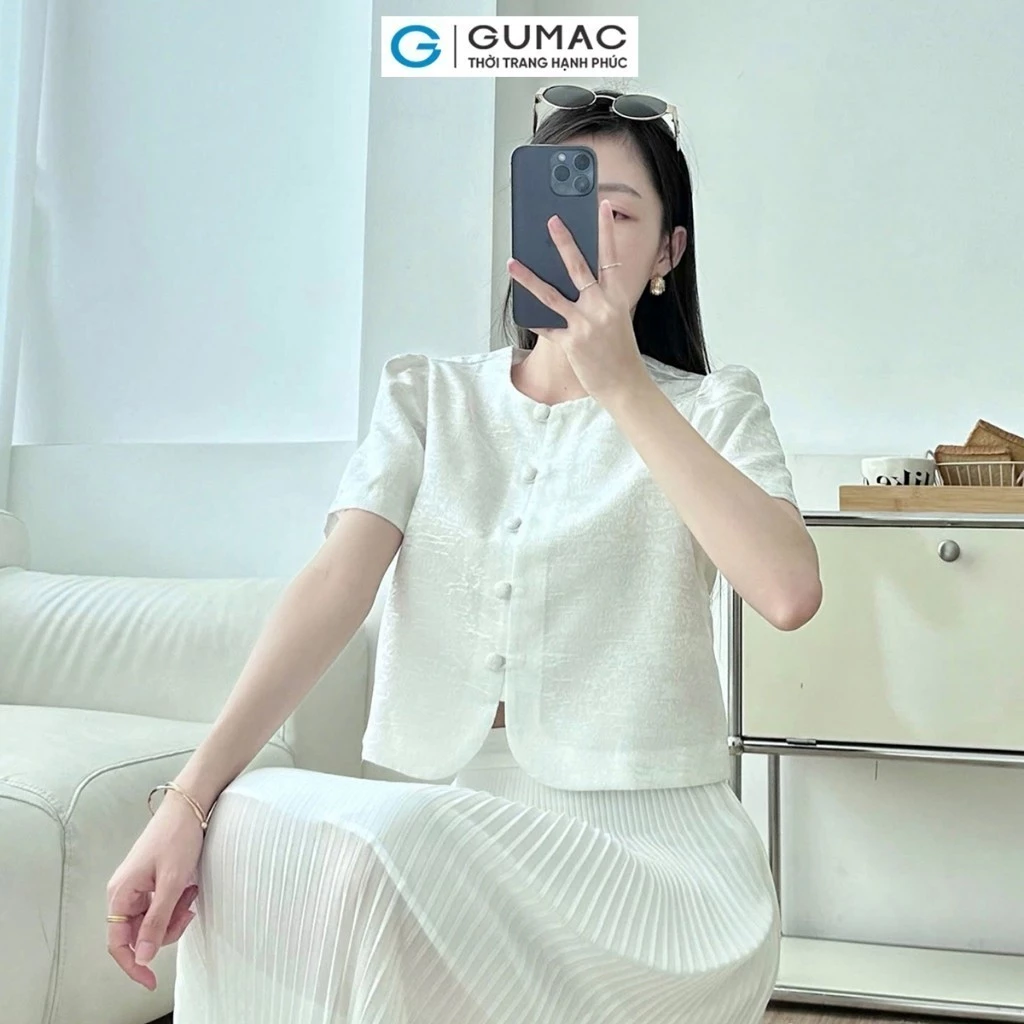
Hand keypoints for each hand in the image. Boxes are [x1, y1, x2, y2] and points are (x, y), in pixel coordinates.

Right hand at [105, 794, 205, 990]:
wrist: (189, 806)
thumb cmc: (178, 838)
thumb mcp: (172, 883)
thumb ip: (156, 921)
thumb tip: (141, 956)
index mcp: (121, 894)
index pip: (118, 943)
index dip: (133, 965)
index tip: (151, 981)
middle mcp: (123, 892)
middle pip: (139, 933)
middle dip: (166, 929)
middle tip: (188, 909)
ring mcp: (137, 885)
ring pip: (153, 919)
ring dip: (174, 913)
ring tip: (191, 892)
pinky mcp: (150, 879)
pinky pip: (160, 904)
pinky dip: (176, 902)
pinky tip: (189, 888)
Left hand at [506, 199, 651, 408]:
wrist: (625, 384)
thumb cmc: (620, 352)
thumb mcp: (617, 319)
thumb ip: (600, 298)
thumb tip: (574, 280)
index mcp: (617, 299)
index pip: (611, 257)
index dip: (606, 231)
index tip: (603, 206)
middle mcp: (601, 308)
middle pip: (579, 268)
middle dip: (564, 241)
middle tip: (552, 220)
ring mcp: (585, 325)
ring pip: (552, 294)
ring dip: (529, 278)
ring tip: (512, 263)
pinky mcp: (570, 343)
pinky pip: (545, 326)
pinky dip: (531, 318)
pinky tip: (518, 308)